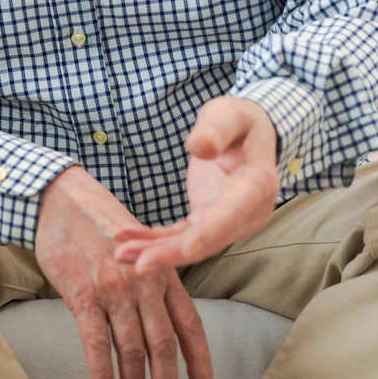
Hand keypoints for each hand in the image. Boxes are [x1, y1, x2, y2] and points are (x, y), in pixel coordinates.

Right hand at [34, 166, 211, 378]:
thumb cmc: (100, 223)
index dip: (200, 360)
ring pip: (132, 348)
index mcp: (163, 273)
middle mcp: (144, 284)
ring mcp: (115, 291)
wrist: (64, 199)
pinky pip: (96, 343)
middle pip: (163, 344)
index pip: (190, 325)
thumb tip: (158, 321)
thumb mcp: (141, 248)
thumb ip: (153, 282)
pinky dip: (102, 373)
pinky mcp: (85, 296)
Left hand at [114, 96, 280, 275]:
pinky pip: (180, 235)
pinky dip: (154, 239)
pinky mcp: (207, 220)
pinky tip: (125, 237)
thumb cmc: (238, 120)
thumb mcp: (229, 114)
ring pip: (192, 244)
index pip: (233, 212)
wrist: (247, 135)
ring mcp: (227, 221)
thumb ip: (216, 129)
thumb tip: (200, 147)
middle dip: (173, 254)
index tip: (189, 247)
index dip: (212, 231)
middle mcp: (247, 212)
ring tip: (121, 255)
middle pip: (209, 239)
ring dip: (157, 252)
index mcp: (256, 184)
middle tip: (138, 264)